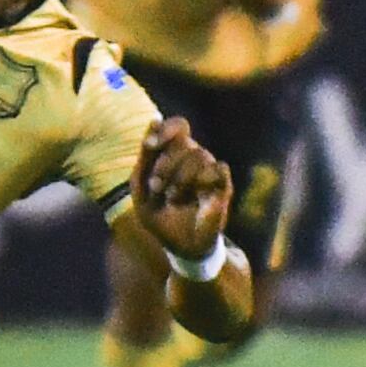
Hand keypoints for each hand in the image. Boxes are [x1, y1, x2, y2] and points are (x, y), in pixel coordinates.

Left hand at [132, 117, 234, 268]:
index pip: (178, 126)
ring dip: (180, 177)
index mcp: (175, 155)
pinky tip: (193, 197)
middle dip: (165, 163)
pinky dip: (201, 180)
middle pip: (184, 141)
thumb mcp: (142, 189)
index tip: (150, 145)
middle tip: (156, 186)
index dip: (166, 130)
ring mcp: (210, 172)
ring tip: (171, 198)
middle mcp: (195, 159)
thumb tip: (154, 120)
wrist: (180, 247)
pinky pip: (218, 168)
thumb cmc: (159, 216)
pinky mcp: (224, 186)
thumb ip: (145, 157)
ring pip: (200, 154)